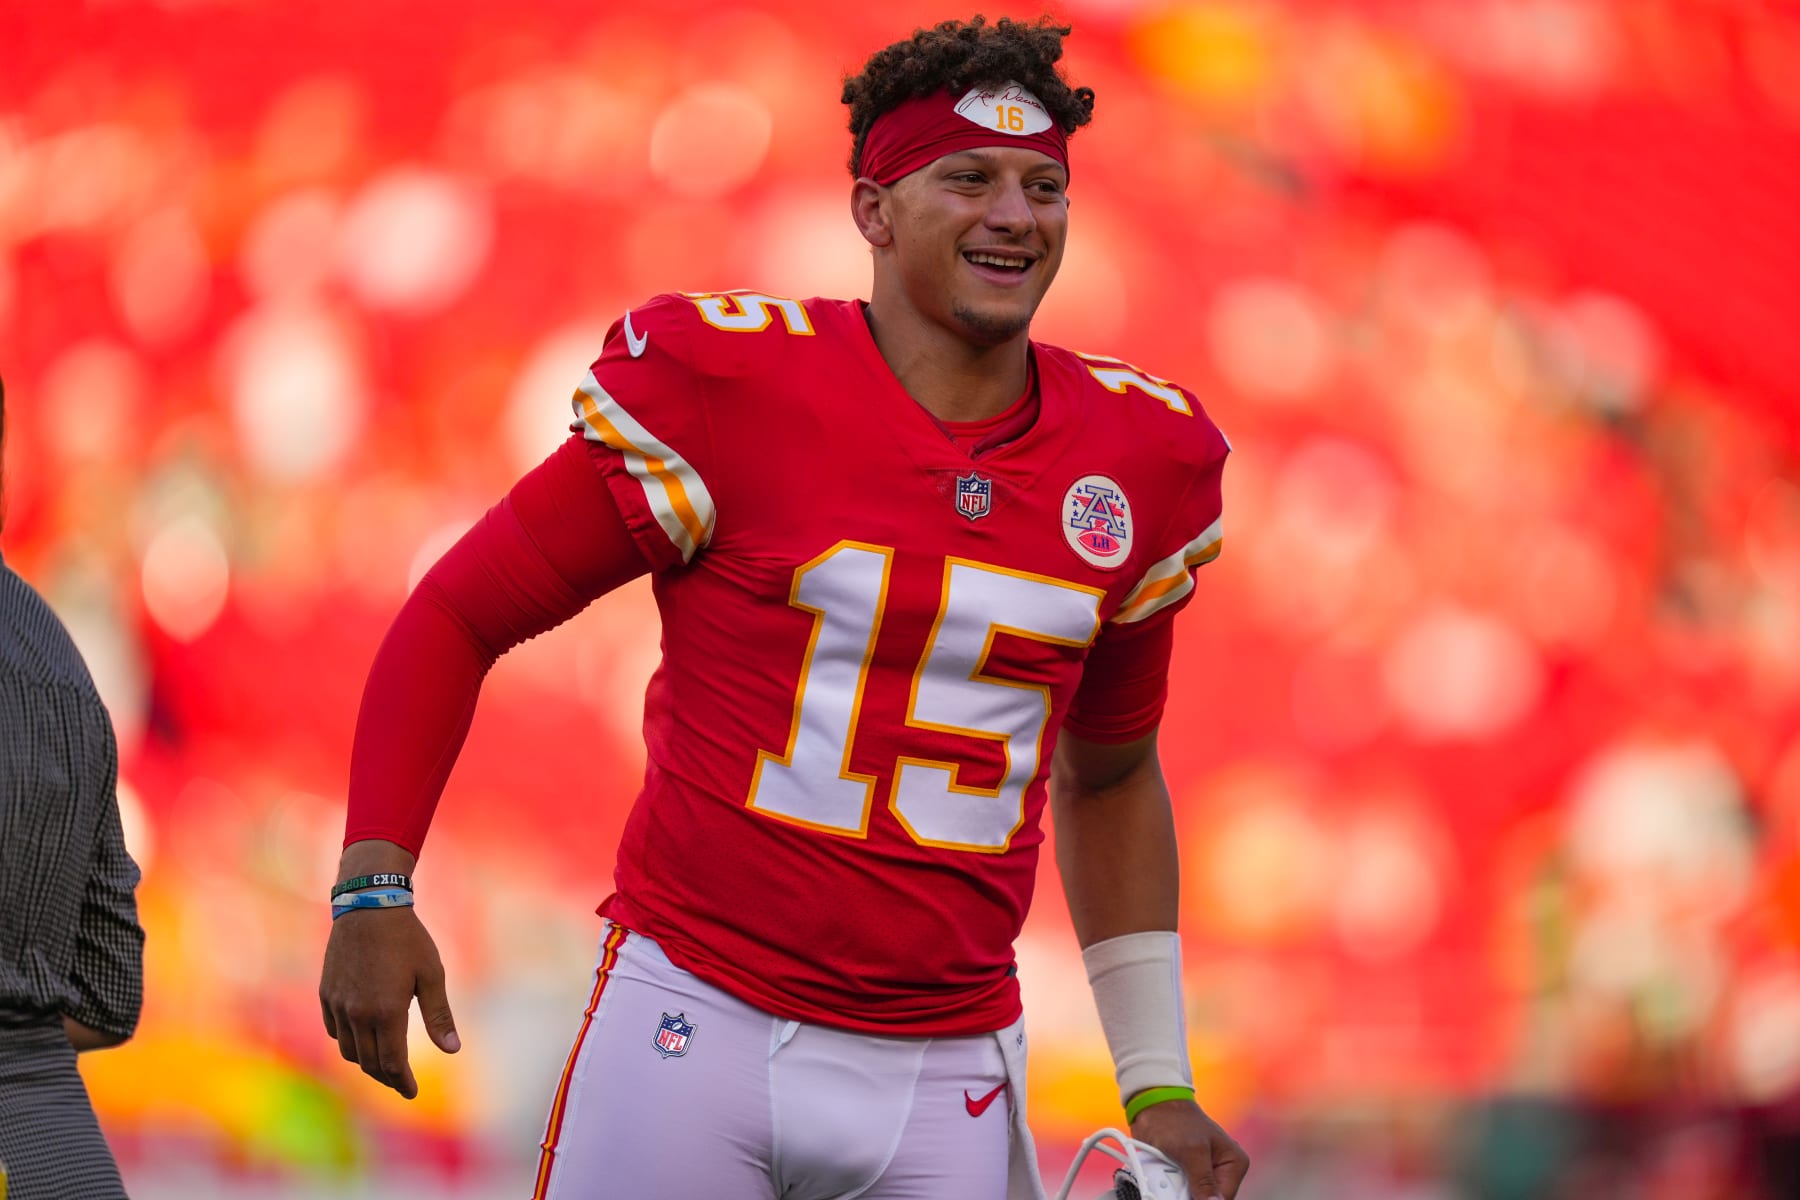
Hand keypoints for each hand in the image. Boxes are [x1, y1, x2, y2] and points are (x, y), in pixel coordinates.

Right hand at [319, 905, 458, 1098]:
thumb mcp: (432, 974)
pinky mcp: (327, 995)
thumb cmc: (408, 939)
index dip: (402, 1082)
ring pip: (349, 1051)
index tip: (411, 1093)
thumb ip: (439, 1016)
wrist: (368, 906)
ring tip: (384, 1065)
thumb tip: (453, 1050)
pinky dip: (349, 1042)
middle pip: (369, 1063)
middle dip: (387, 1078)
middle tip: (402, 1084)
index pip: (392, 1063)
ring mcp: (338, 1005)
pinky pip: (335, 1031)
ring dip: (366, 1063)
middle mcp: (358, 1014)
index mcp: (386, 1012)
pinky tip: (363, 1039)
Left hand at [1129, 1097, 1248, 1199]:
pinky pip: (1178, 1192)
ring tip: (1164, 1172)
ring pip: (1190, 1197)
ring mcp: (1203, 1174)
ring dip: (1174, 1190)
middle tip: (1173, 1181)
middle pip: (1207, 1199)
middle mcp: (1221, 1171)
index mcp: (1233, 1163)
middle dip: (1187, 1194)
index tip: (1183, 1196)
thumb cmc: (1176, 1120)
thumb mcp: (1192, 1151)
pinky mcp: (1187, 1175)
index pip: (1224, 1199)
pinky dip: (1167, 1187)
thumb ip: (1204, 1181)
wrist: (1152, 1107)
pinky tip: (1160, 1171)